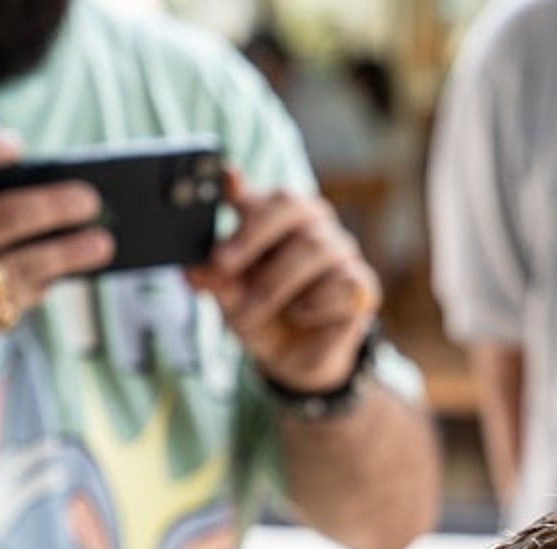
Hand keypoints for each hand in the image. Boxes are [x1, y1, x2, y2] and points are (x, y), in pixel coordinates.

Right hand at [0, 132, 114, 374]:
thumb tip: (26, 199)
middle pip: (5, 216)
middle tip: (89, 199)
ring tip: (101, 244)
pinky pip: (13, 304)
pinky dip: (37, 287)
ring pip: (23, 267)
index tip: (15, 144)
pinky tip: (55, 276)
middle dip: (55, 205)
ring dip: (70, 253)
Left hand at [186, 169, 380, 393]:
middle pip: (291, 203)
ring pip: (316, 246)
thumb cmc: (264, 319)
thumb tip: (193, 272)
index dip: (238, 185)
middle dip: (253, 233)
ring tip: (255, 309)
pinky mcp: (363, 284)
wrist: (295, 362)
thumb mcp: (232, 303)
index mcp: (272, 218)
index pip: (256, 193)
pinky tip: (302, 316)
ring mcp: (341, 252)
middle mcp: (310, 225)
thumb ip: (217, 282)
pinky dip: (317, 303)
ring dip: (277, 282)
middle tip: (222, 263)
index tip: (224, 179)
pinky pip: (344, 283)